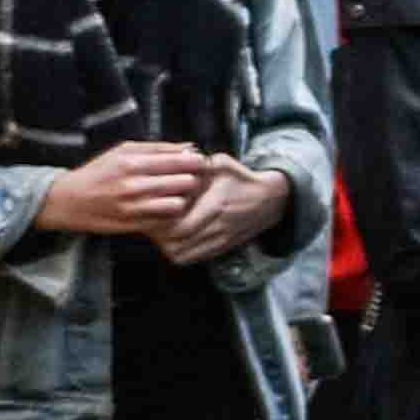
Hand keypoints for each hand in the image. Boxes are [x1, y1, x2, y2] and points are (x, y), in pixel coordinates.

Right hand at [34, 140, 210, 238]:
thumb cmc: (98, 172)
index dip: (196, 162)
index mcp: (132, 164)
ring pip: (179, 204)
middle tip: (197, 179)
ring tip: (184, 194)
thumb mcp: (122, 151)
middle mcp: (134, 186)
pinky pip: (166, 220)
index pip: (179, 162)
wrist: (69, 201)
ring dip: (186, 199)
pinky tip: (170, 207)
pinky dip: (173, 214)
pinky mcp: (135, 225)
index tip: (201, 163)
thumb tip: (189, 147)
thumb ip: (157, 148)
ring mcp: (135, 208)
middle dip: (194, 180)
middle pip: (184, 183)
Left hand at [155, 160, 287, 266]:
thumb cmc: (242, 179)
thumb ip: (197, 164)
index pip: (180, 226)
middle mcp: (217, 226)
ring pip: (182, 254)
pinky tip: (174, 240)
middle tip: (149, 222)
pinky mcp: (221, 247)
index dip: (160, 223)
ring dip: (166, 246)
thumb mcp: (221, 164)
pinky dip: (179, 253)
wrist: (271, 200)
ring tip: (159, 232)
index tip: (151, 212)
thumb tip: (173, 160)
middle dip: (158, 235)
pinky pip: (194, 258)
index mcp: (215, 205)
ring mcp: (220, 240)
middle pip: (176, 243)